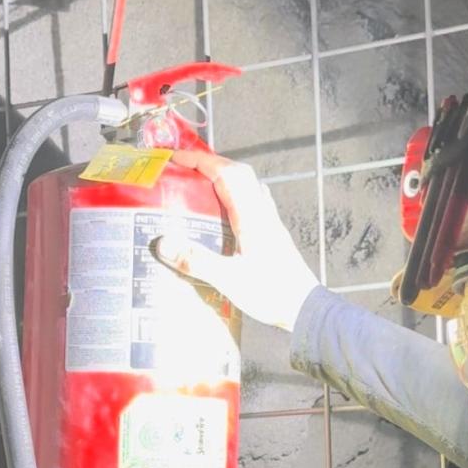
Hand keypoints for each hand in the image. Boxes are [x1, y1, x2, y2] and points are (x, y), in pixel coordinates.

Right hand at [154, 149, 318, 331]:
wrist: (305, 308)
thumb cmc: (272, 293)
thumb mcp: (229, 279)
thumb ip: (196, 261)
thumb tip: (163, 243)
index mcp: (252, 216)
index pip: (226, 174)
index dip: (201, 161)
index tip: (176, 158)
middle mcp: (263, 212)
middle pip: (239, 174)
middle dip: (211, 164)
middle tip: (185, 170)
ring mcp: (270, 222)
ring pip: (248, 187)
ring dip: (225, 178)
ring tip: (200, 187)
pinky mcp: (273, 235)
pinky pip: (253, 203)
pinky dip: (236, 196)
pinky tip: (226, 210)